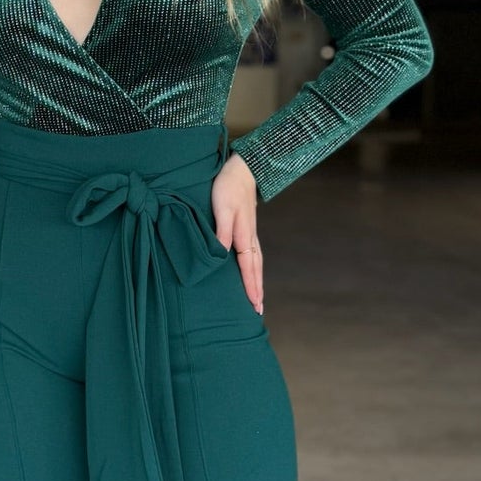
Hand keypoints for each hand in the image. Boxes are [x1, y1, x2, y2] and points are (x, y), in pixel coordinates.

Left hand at [211, 150, 263, 313]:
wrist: (241, 169)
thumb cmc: (227, 188)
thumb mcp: (222, 209)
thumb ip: (222, 232)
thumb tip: (221, 256)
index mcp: (243, 236)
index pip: (247, 268)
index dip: (250, 286)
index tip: (254, 304)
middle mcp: (250, 238)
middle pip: (255, 270)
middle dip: (257, 290)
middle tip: (258, 310)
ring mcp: (250, 234)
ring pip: (256, 264)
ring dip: (257, 282)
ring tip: (257, 298)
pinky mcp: (247, 229)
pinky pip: (253, 255)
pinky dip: (254, 269)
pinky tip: (252, 273)